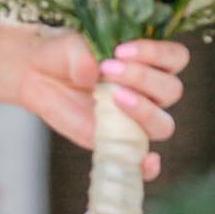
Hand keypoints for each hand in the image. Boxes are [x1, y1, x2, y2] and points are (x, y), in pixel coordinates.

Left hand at [16, 34, 189, 181]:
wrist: (37, 74)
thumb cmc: (62, 54)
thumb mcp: (67, 46)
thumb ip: (80, 54)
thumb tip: (93, 72)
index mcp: (148, 61)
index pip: (176, 57)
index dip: (157, 53)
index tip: (121, 50)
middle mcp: (149, 91)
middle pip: (171, 89)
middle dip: (142, 77)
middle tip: (107, 69)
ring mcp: (136, 120)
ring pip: (163, 124)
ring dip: (145, 111)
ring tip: (113, 97)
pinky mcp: (119, 143)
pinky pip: (143, 163)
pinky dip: (149, 167)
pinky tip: (147, 161)